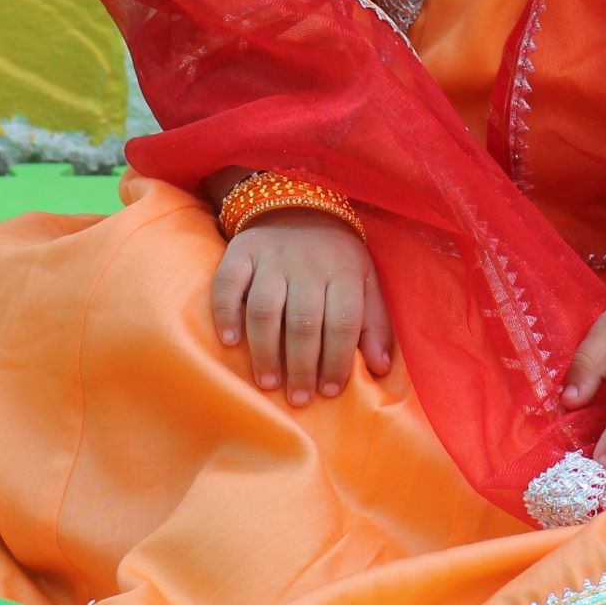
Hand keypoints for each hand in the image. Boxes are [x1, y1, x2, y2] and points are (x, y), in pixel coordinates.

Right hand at [210, 209, 393, 405]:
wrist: (298, 205)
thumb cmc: (335, 257)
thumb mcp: (365, 281)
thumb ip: (374, 322)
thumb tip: (379, 368)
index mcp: (344, 271)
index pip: (342, 322)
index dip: (336, 360)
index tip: (329, 391)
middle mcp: (308, 264)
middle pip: (304, 322)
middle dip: (301, 366)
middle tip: (298, 399)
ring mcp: (272, 256)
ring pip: (265, 309)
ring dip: (265, 350)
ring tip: (268, 383)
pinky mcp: (241, 251)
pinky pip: (228, 283)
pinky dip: (226, 313)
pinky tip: (230, 341)